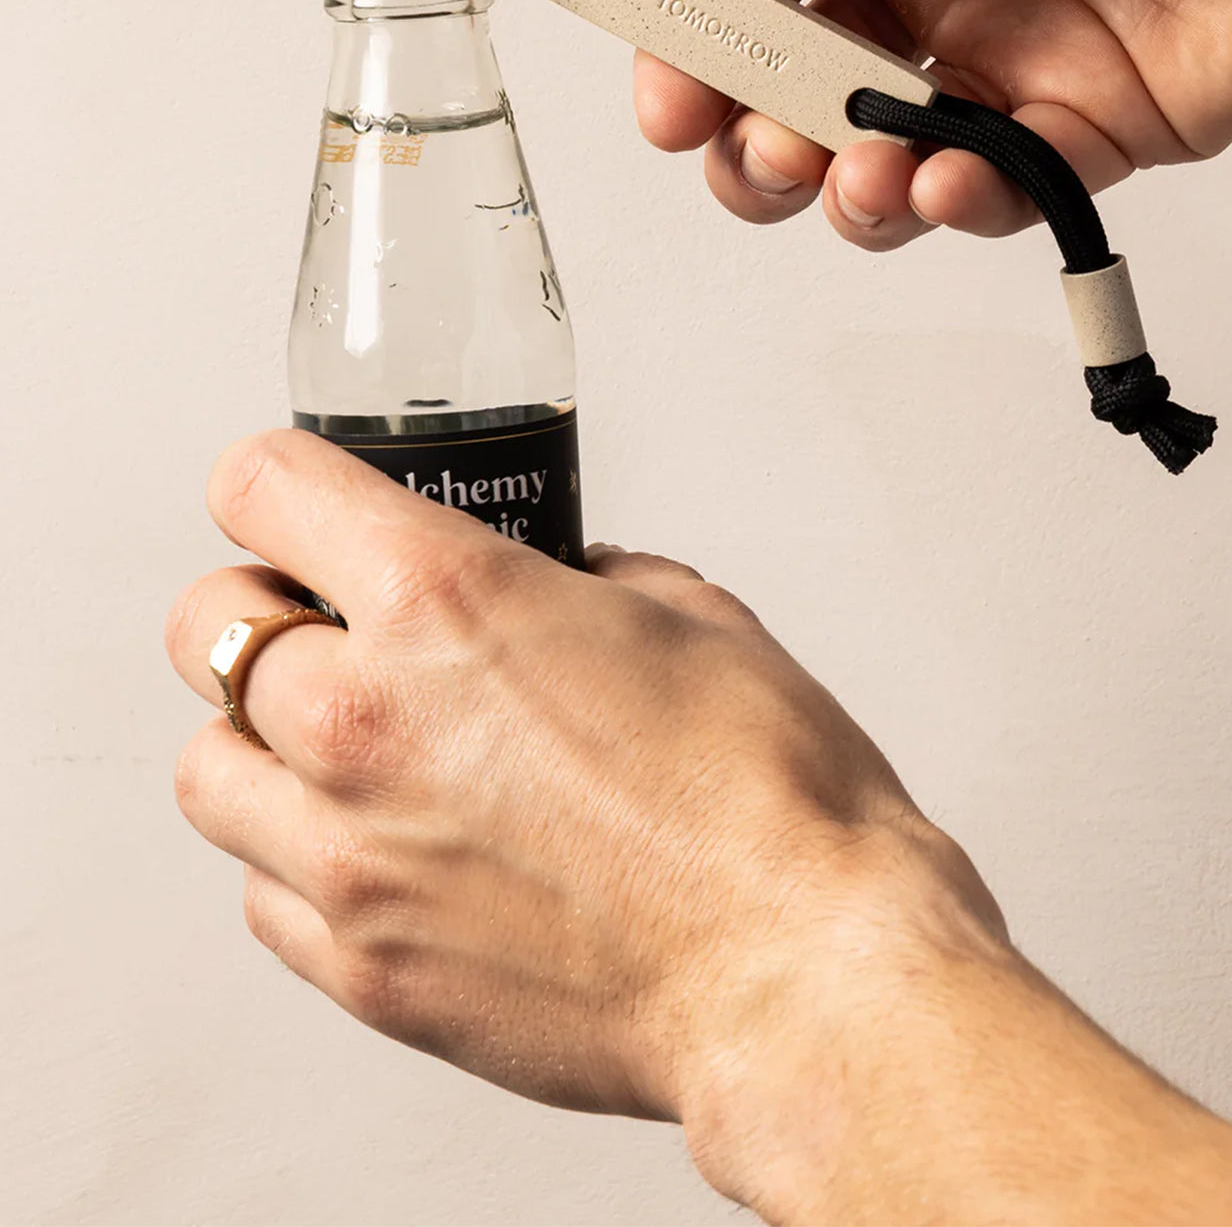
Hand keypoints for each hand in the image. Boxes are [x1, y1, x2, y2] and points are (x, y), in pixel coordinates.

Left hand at [166, 430, 998, 1121]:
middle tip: (324, 624)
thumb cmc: (770, 798)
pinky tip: (385, 850)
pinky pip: (263, 893)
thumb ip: (584, 582)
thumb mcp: (692, 615)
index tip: (294, 503)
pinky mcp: (364, 972)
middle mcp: (365, 721)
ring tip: (343, 750)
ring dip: (259, 741)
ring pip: (206, 770)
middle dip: (260, 607)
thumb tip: (556, 588)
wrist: (803, 976)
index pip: (263, 486)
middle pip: (202, 626)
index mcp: (444, 601)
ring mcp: (350, 857)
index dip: (275, 481)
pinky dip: (300, 860)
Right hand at [635, 0, 1231, 250]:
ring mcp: (1004, 65)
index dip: (696, 43)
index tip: (664, 89)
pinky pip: (990, 196)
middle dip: (751, 141)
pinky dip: (954, 207)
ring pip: (875, 165)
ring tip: (857, 175)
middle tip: (751, 147)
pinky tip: (948, 182)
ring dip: (840, 191)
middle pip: (794, 96)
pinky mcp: (1079, 131)